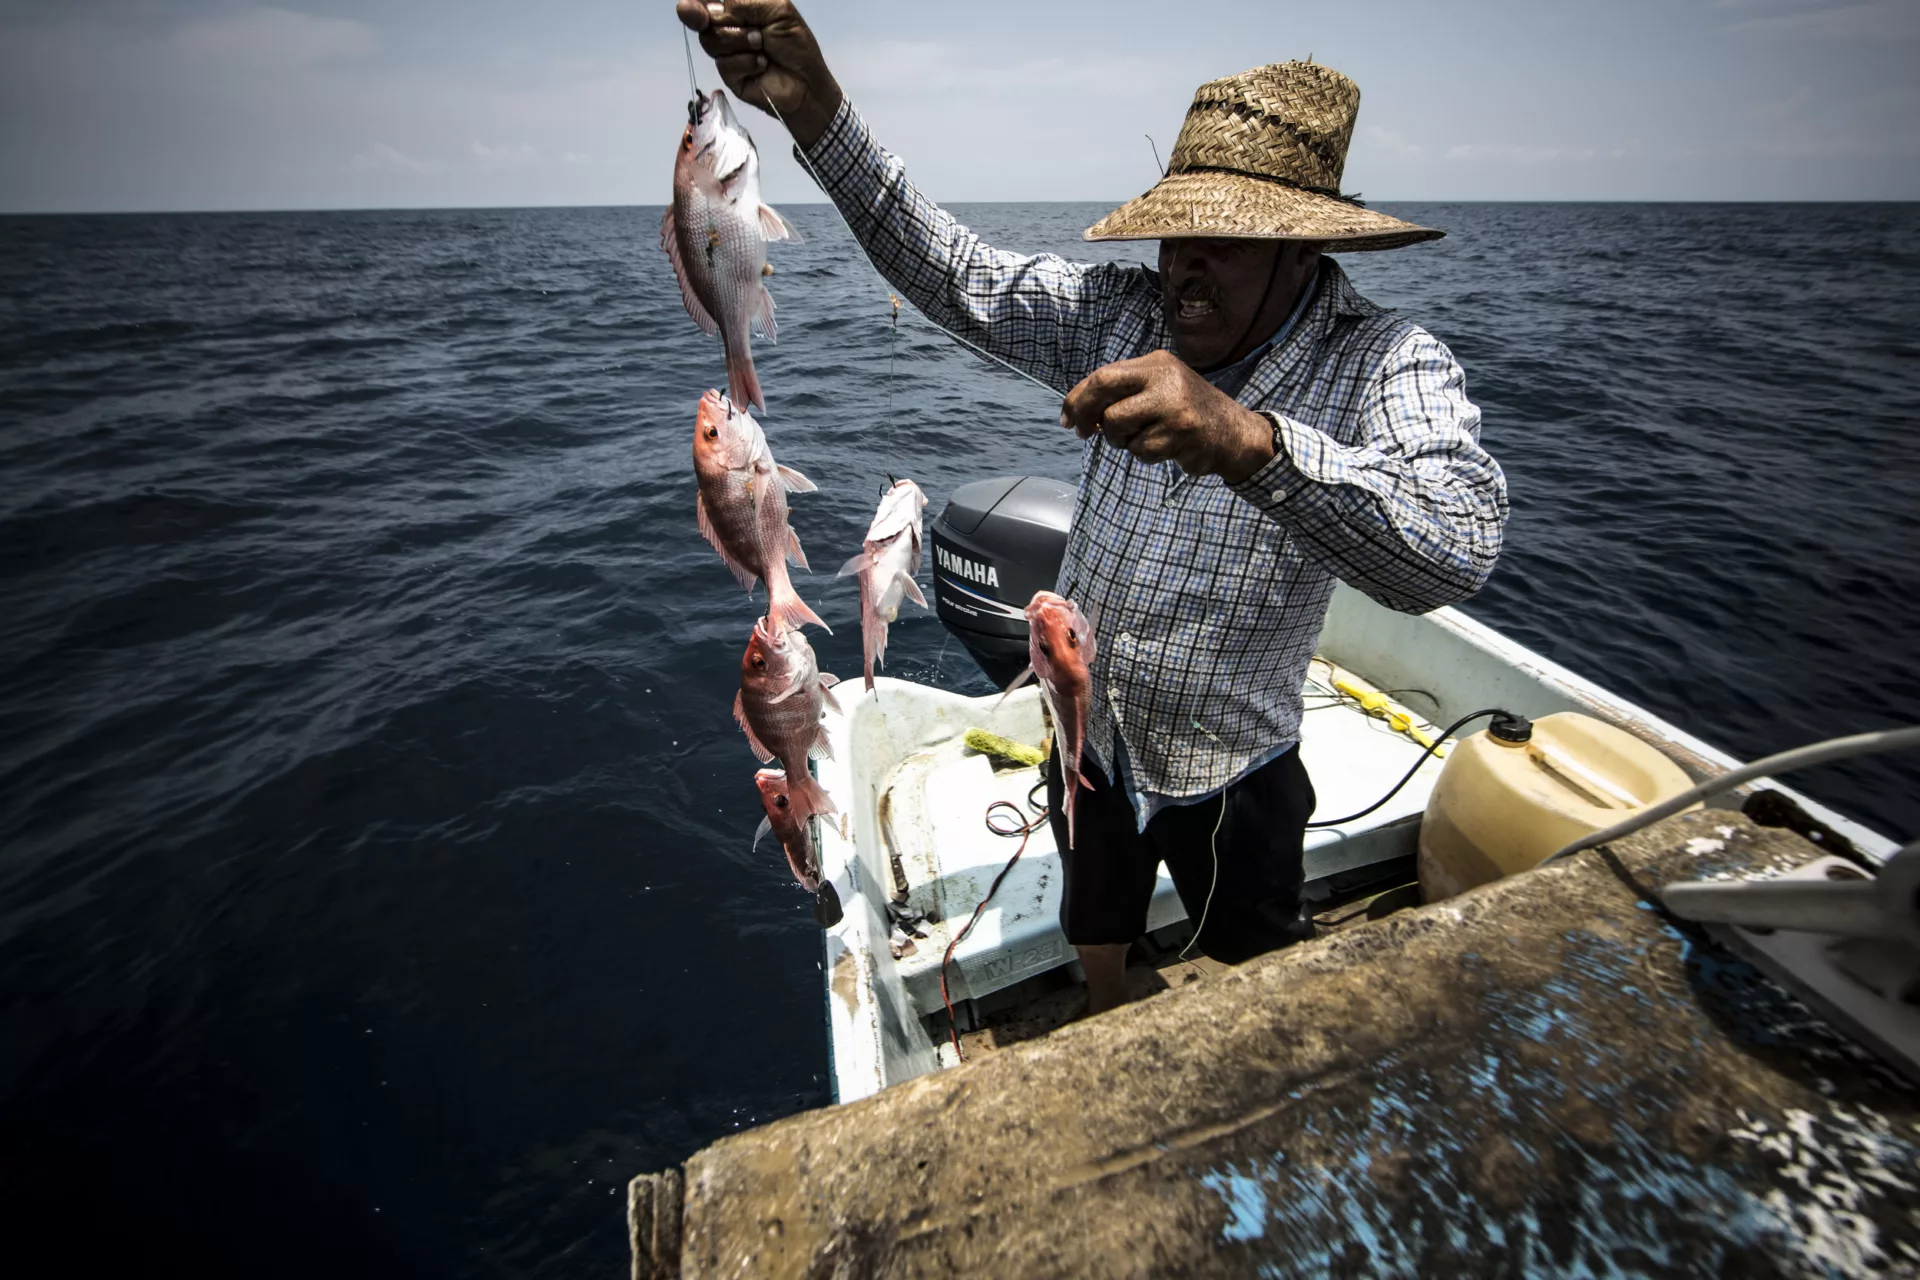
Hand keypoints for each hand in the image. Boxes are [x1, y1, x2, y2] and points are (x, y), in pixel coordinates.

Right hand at [675, 0, 843, 147]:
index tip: (688, 7)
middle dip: (723, 22)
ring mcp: (726, 53)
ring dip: (741, 40)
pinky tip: (762, 65)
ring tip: (762, 46)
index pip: (706, 2)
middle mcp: (726, 28)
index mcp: (736, 10)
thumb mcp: (776, 10)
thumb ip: (743, 3)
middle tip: (752, 31)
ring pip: (711, 40)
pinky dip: (746, 62)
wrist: (807, 81)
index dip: (695, 4)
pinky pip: (724, 63)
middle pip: (702, 20)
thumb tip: (710, 9)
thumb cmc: (795, 43)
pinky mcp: (729, 76)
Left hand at [1060, 351, 1276, 482]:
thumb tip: (1076, 412)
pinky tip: (1163, 448)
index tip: (1066, 418)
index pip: (1103, 375)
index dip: (1077, 398)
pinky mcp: (1180, 433)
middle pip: (1104, 392)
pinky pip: (1139, 450)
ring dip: (1120, 440)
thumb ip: (1122, 394)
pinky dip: (1143, 455)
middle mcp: (1165, 378)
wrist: (1233, 433)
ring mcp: (1174, 405)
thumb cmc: (1185, 412)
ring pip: (1116, 425)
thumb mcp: (1157, 389)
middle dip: (1085, 415)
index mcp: (1156, 363)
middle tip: (1083, 432)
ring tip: (1141, 438)